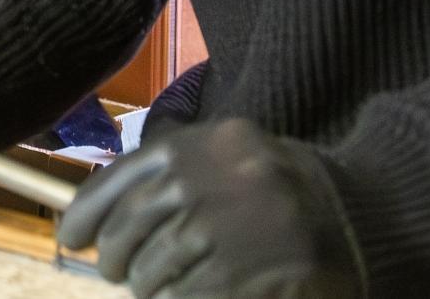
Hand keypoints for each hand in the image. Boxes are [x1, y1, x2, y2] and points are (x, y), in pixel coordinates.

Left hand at [57, 118, 362, 298]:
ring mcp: (220, 228)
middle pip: (126, 232)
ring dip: (148, 286)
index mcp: (186, 146)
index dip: (83, 217)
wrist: (357, 210)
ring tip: (155, 286)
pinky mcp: (242, 270)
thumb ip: (166, 176)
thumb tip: (94, 217)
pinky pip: (186, 296)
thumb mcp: (222, 156)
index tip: (72, 239)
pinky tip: (185, 294)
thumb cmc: (278, 184)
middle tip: (117, 272)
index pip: (112, 184)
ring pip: (152, 272)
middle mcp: (197, 181)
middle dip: (114, 259)